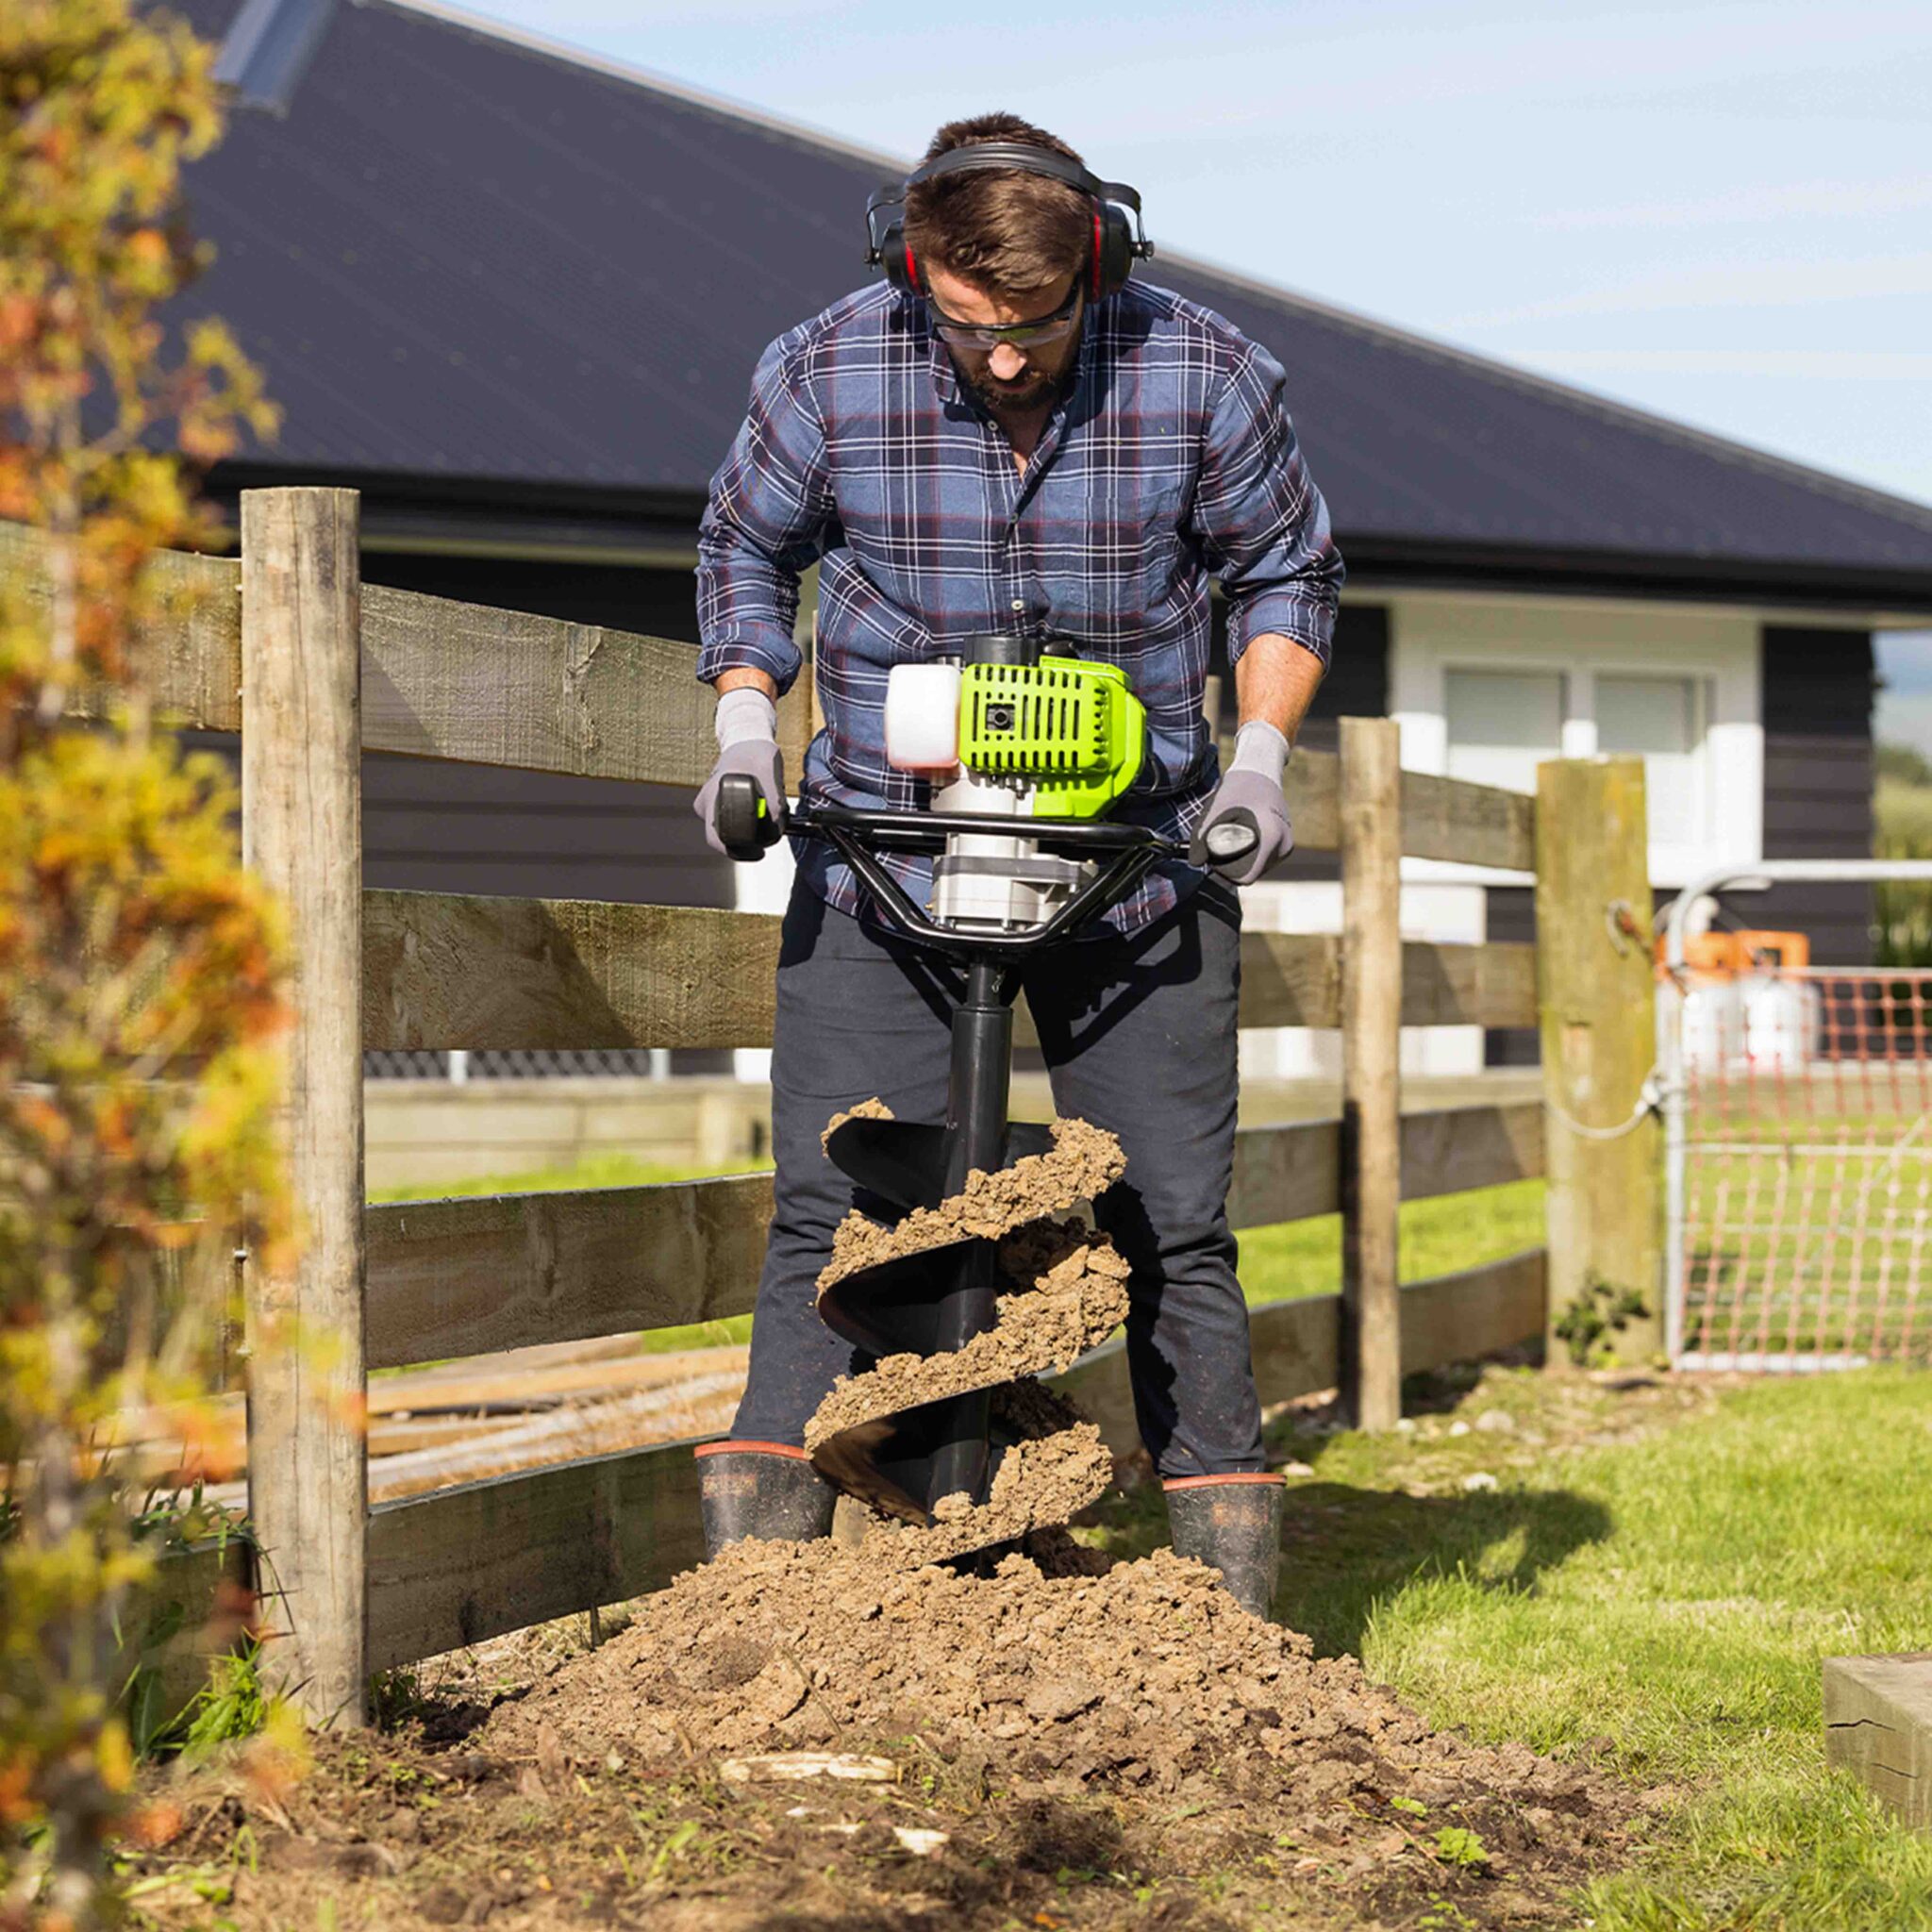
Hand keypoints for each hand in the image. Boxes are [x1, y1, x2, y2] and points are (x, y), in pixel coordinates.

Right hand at [694, 686, 787, 858]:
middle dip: (746, 843)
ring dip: (747, 834)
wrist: (747, 739)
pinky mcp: (716, 807)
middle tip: (766, 841)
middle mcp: (705, 804)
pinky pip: (730, 825)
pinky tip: (759, 814)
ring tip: (765, 820)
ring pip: (727, 833)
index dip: (740, 849)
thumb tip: (775, 828)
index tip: (760, 850)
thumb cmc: (756, 753)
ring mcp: (708, 806)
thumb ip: (774, 803)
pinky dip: (746, 825)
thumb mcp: (771, 775)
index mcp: (711, 796)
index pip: (718, 838)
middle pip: (722, 840)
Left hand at [1190, 721, 1293, 885]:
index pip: (1247, 876)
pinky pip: (1263, 858)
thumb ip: (1204, 838)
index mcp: (1272, 837)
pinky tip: (1245, 833)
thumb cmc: (1239, 787)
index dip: (1227, 869)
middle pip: (1252, 873)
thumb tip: (1196, 862)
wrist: (1261, 770)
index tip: (1216, 853)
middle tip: (1223, 838)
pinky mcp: (1285, 842)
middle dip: (1234, 862)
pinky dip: (1251, 851)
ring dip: (1243, 857)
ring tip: (1235, 832)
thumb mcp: (1217, 811)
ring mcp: (1286, 844)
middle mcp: (1284, 844)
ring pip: (1258, 866)